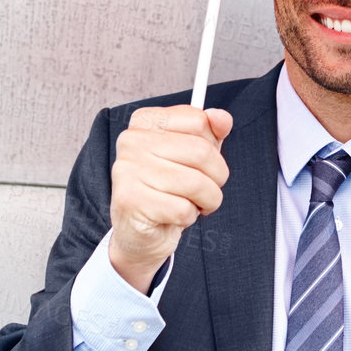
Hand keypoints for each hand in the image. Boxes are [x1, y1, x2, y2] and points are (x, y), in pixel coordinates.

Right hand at [107, 105, 232, 292]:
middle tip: (206, 189)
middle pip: (202, 152)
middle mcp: (132, 140)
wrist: (140, 232)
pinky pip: (183, 209)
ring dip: (206, 200)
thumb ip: (210, 133)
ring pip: (196, 183)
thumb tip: (222, 118)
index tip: (203, 162)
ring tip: (192, 203)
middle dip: (217, 177)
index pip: (199, 121)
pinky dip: (188, 217)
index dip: (213, 147)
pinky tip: (173, 216)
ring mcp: (128, 170)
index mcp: (146, 121)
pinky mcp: (130, 200)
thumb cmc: (168, 189)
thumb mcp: (194, 156)